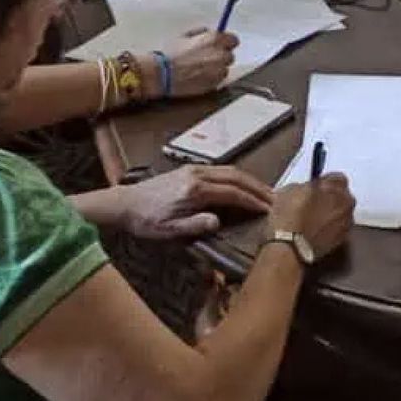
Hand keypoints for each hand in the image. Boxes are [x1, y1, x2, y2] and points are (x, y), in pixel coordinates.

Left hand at [110, 165, 273, 239]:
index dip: (252, 201)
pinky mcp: (189, 170)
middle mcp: (197, 174)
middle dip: (258, 187)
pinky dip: (237, 177)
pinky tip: (242, 186)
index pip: (233, 193)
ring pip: (229, 170)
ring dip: (249, 180)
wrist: (125, 204)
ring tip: (264, 193)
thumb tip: (218, 222)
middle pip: (236, 176)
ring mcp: (193, 169)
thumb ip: (194, 225)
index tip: (269, 210)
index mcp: (195, 190)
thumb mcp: (168, 230)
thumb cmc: (146, 221)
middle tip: (275, 199)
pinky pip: (220, 170)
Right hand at [166, 29, 238, 96]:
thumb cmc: (171, 54)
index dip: (226, 42)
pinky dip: (211, 79)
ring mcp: (219, 71)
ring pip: (224, 69)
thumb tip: (207, 32)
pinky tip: (198, 77)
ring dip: (216, 68)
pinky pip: (218, 80)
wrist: (164, 74)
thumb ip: (200, 33)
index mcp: (214, 39)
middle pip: (230, 55)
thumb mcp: (184, 36)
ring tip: (200, 69)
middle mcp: (221, 55)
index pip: (233, 40)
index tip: (220, 45)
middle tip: (207, 58)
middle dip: (221, 56)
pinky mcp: (214, 84)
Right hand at [269, 174, 354, 259]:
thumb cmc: (289, 214)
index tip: (313, 188)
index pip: (337, 178)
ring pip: (340, 213)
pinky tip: (315, 231)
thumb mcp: (291, 189)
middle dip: (330, 198)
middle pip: (342, 196)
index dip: (325, 182)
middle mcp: (347, 204)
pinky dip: (329, 228)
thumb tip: (310, 189)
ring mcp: (346, 224)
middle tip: (313, 203)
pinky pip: (337, 228)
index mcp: (337, 187)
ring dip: (331, 214)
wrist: (290, 247)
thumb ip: (308, 187)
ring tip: (313, 220)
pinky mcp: (342, 241)